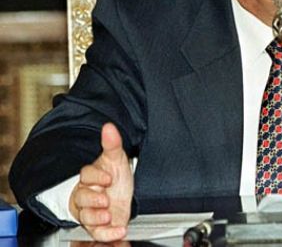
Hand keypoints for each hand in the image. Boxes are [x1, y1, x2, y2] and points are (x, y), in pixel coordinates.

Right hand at [69, 122, 133, 241]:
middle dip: (93, 200)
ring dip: (96, 218)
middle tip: (105, 200)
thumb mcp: (116, 159)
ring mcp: (91, 212)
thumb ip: (112, 144)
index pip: (86, 175)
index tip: (108, 177)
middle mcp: (87, 195)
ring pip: (86, 216)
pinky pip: (98, 233)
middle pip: (82, 198)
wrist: (120, 195)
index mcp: (90, 177)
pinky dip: (108, 234)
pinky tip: (120, 230)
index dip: (96, 177)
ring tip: (109, 215)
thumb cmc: (114, 176)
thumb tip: (109, 127)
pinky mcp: (99, 226)